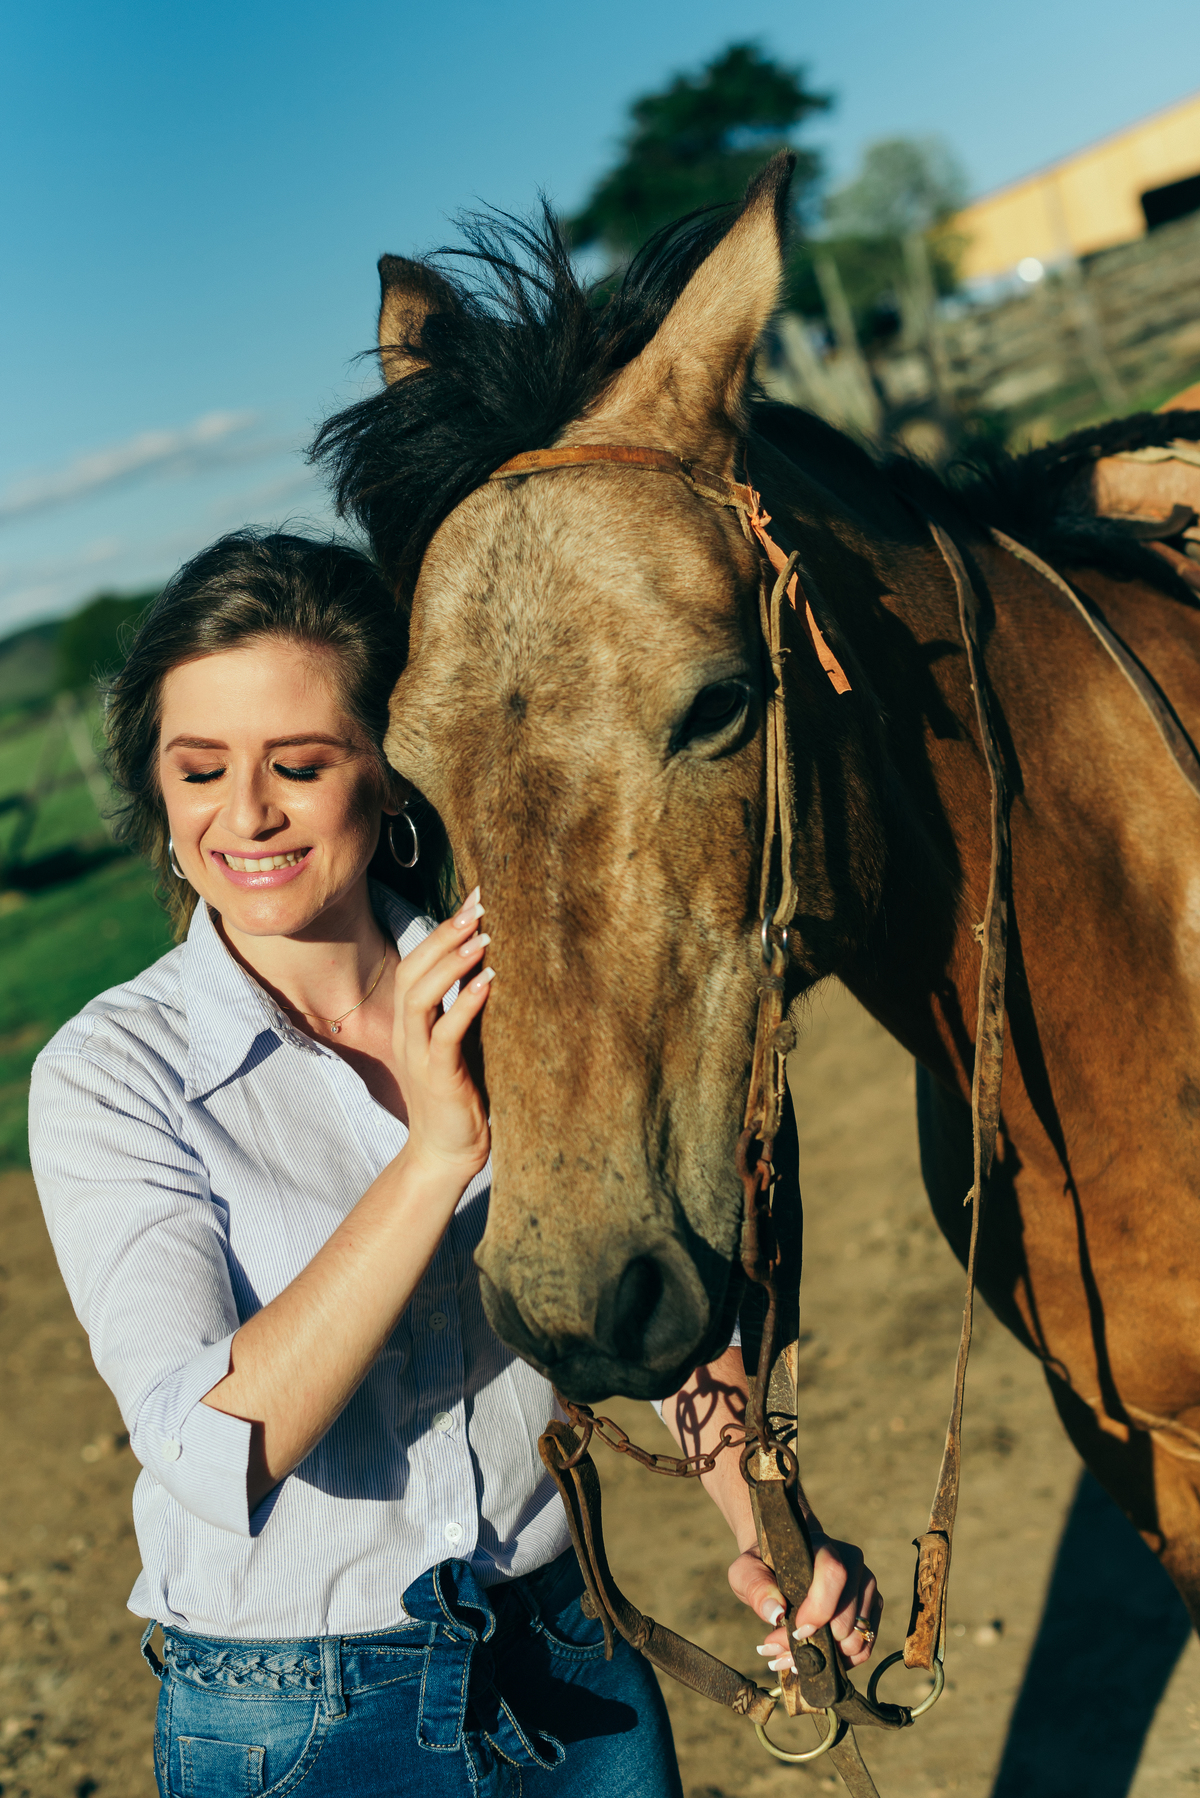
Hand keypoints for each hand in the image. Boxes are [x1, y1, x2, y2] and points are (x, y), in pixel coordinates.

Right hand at [392, 887, 492, 1182]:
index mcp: (410, 1024)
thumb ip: (465, 1008)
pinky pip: (444, 1035)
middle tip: (478, 907)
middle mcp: (407, 1034)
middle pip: (413, 971)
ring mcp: (418, 1056)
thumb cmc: (458, 1097)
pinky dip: (464, 1006)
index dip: (442, 929)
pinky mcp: (437, 1078)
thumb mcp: (459, 1044)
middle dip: (444, 935)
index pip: (417, 963)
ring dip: (451, 964)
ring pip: (420, 998)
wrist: (446, 1155)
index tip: (474, 898)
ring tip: (481, 938)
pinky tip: (487, 984)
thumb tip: (489, 966)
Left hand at [730, 1530, 881, 1676]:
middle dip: (814, 1643)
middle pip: (847, 1616)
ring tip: (792, 1657)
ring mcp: (865, 1586)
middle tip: (779, 1651)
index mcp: (822, 1546)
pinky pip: (864, 1647)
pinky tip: (813, 1658)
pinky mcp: (870, 1609)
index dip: (819, 1609)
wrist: (783, 1564)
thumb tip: (777, 1614)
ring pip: (857, 1637)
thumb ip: (756, 1588)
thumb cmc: (764, 1566)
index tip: (796, 1630)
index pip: (834, 1574)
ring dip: (825, 1657)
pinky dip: (839, 1662)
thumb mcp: (746, 1572)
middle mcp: (851, 1563)